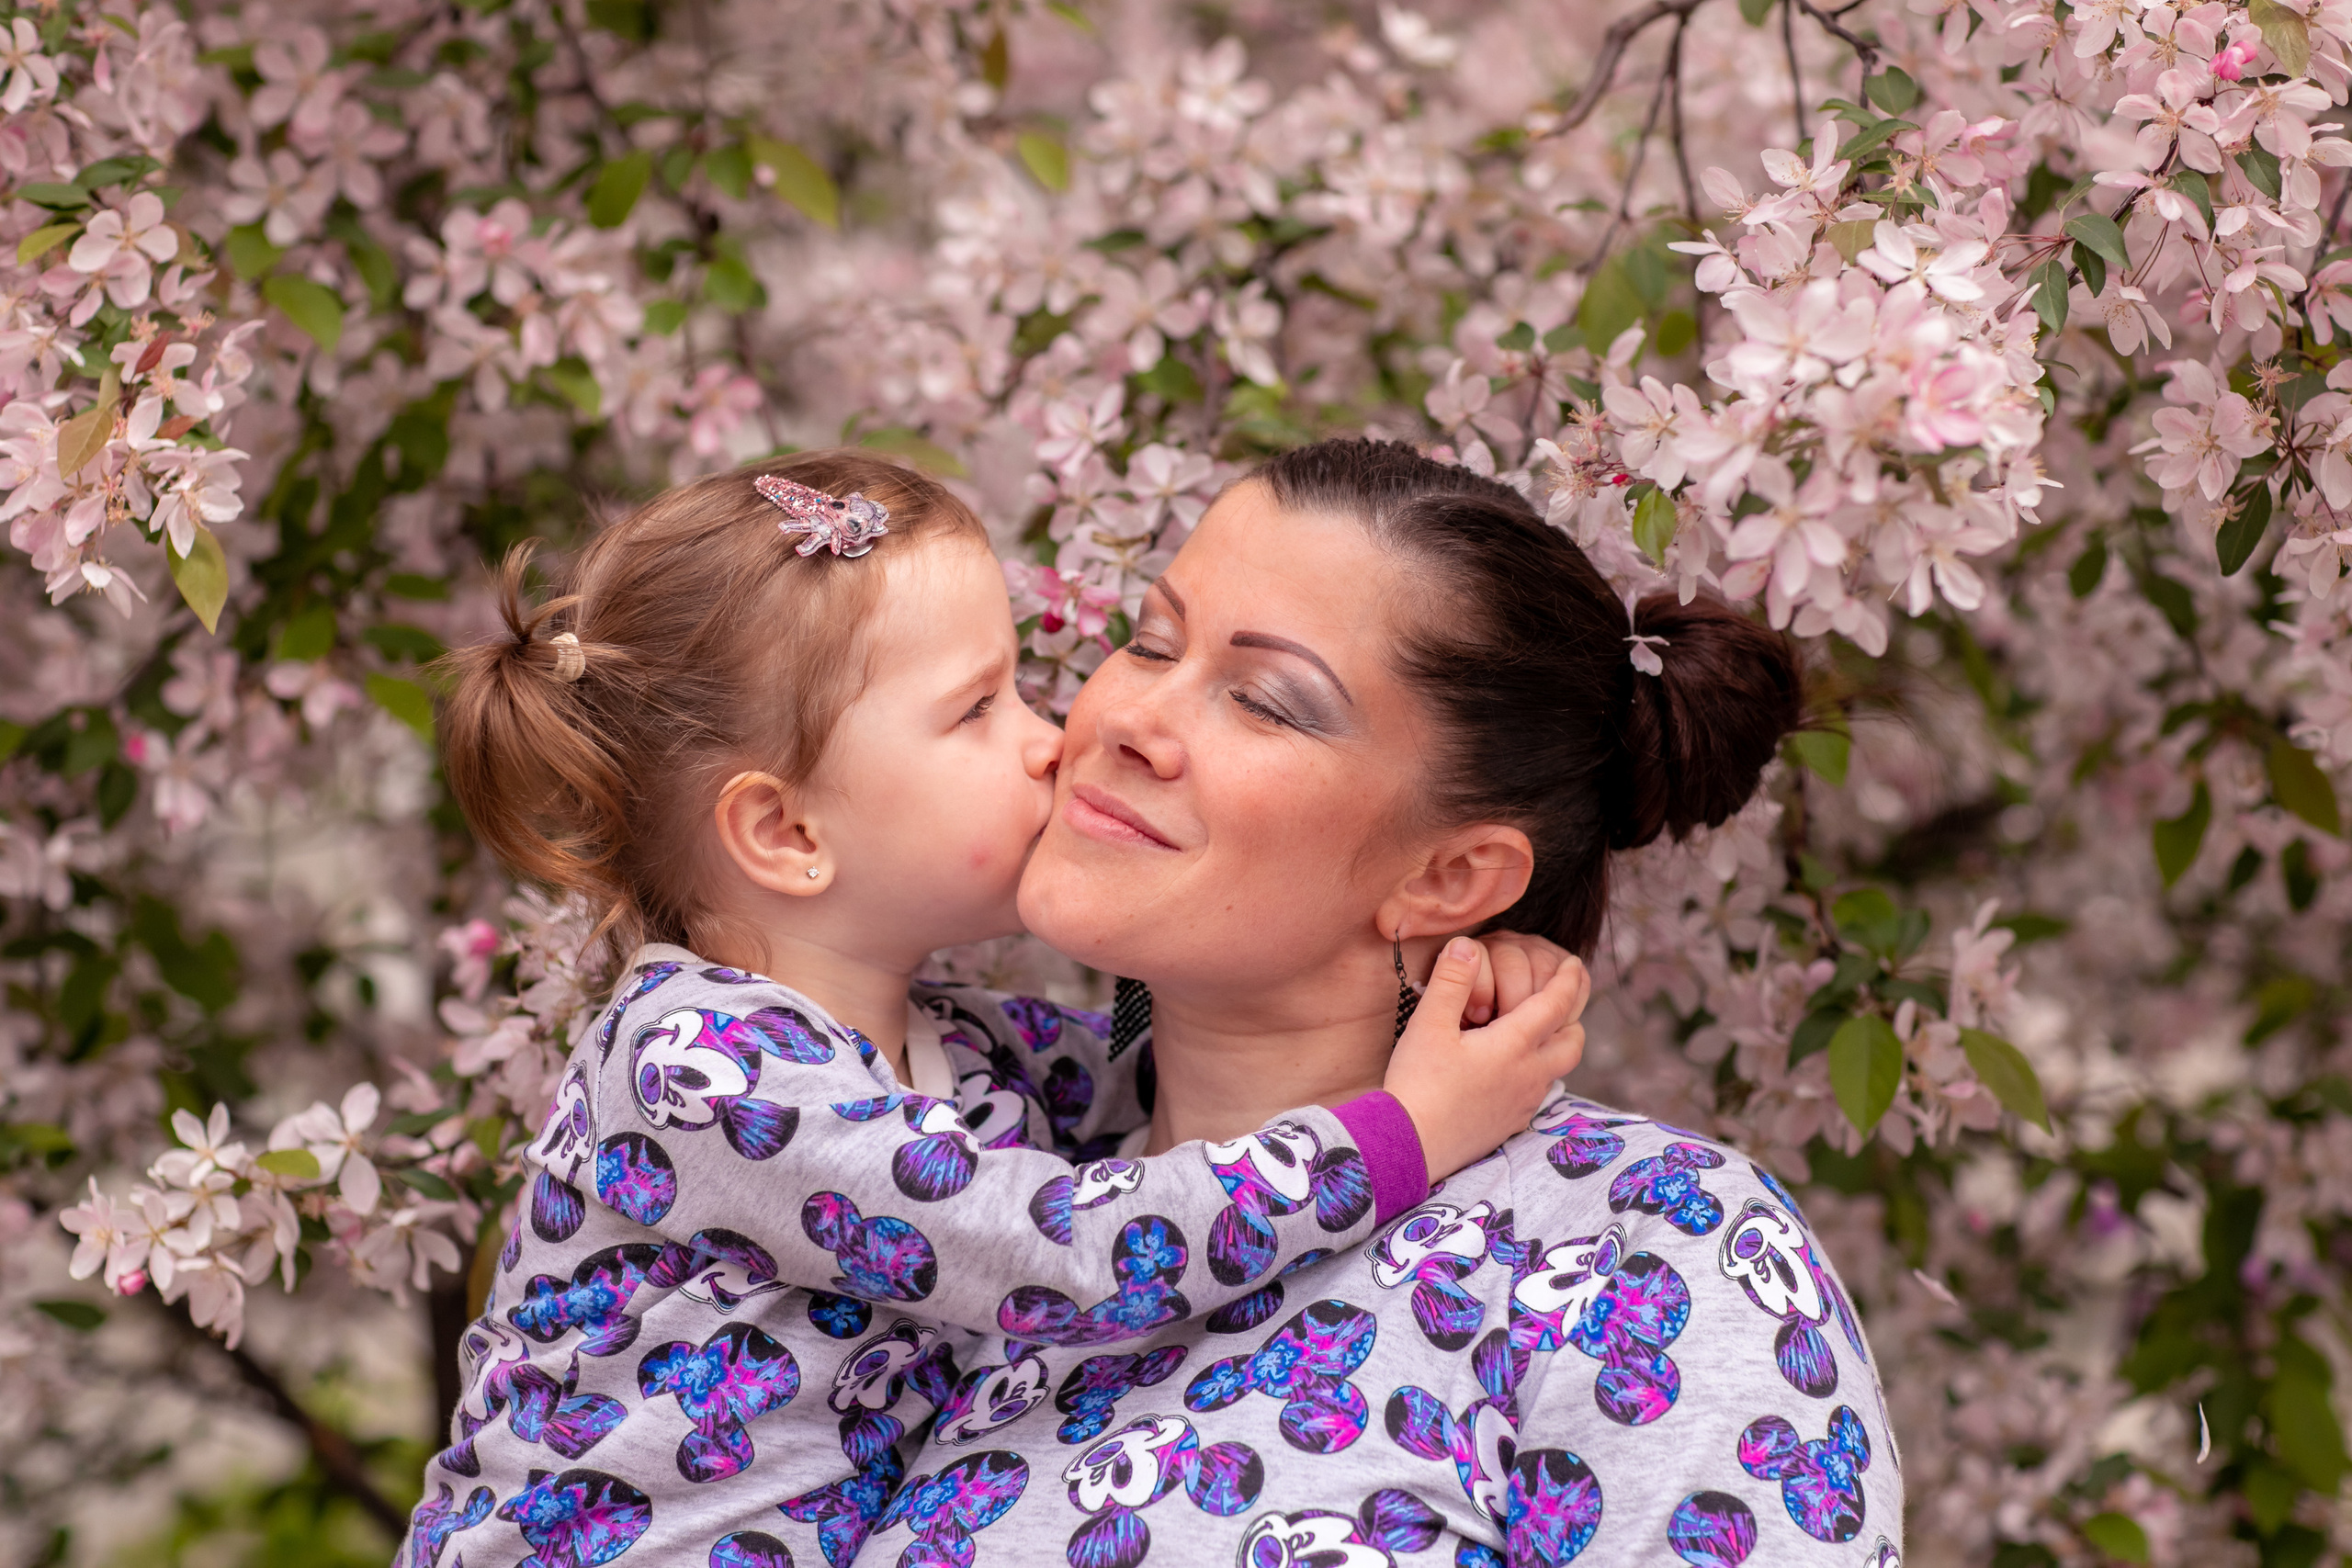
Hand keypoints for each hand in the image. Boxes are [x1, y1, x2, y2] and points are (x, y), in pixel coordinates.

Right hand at [1383, 936, 1590, 1182]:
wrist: (1408, 1146)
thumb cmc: (1418, 1083)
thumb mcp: (1429, 1024)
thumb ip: (1451, 980)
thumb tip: (1467, 944)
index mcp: (1514, 1045)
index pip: (1555, 1004)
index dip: (1567, 980)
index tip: (1575, 964)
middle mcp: (1528, 1075)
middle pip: (1572, 1041)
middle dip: (1573, 1016)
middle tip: (1563, 998)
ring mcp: (1522, 1103)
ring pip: (1557, 1069)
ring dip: (1556, 1045)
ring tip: (1541, 1032)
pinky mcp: (1509, 1125)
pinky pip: (1538, 1093)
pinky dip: (1538, 1072)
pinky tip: (1515, 1071)